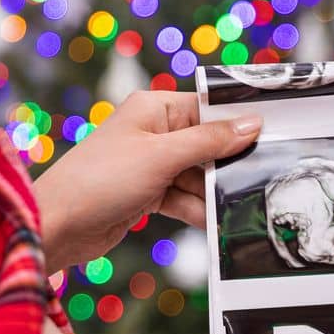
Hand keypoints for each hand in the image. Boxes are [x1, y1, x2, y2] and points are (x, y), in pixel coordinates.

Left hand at [32, 90, 260, 272]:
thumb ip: (209, 141)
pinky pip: (185, 198)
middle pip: (207, 144)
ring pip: (198, 175)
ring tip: (240, 207)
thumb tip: (252, 124)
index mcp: (154, 108)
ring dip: (214, 193)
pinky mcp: (148, 193)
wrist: (60, 225)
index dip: (238, 123)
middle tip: (261, 178)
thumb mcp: (162, 157)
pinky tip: (216, 223)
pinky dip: (198, 210)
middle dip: (228, 164)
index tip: (274, 136)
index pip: (208, 108)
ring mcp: (152, 164)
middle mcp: (154, 132)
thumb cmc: (100, 180)